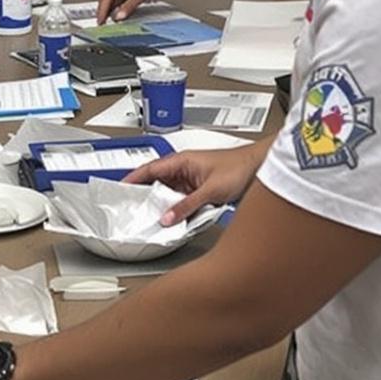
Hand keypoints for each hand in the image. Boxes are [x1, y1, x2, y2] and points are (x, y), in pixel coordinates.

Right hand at [126, 147, 259, 222]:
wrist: (261, 168)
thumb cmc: (239, 166)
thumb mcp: (210, 190)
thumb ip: (187, 205)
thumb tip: (168, 217)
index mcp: (181, 160)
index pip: (149, 169)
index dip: (132, 179)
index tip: (119, 189)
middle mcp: (184, 169)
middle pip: (157, 184)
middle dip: (146, 196)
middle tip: (135, 210)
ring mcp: (192, 180)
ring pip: (170, 194)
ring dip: (164, 205)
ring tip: (156, 218)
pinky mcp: (201, 190)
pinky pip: (183, 201)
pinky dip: (178, 209)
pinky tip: (177, 219)